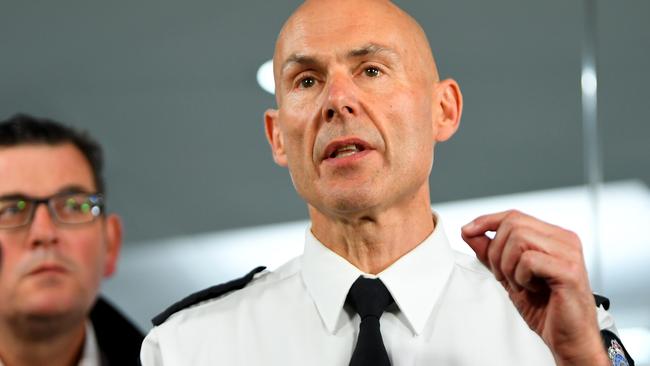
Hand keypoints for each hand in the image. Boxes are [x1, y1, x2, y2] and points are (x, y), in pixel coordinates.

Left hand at [461, 210, 608, 365]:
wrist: (567, 339)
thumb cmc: (545, 309)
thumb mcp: (509, 275)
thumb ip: (490, 252)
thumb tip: (468, 231)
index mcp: (554, 236)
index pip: (514, 215)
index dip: (487, 221)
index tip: (467, 231)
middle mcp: (564, 239)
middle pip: (512, 224)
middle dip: (496, 252)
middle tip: (505, 277)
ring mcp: (569, 253)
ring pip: (518, 239)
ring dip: (508, 266)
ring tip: (521, 284)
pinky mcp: (569, 270)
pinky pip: (528, 260)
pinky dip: (521, 277)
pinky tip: (533, 289)